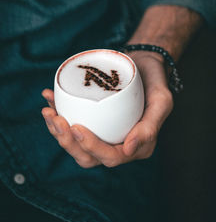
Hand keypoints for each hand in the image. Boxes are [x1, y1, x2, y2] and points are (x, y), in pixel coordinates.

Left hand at [41, 51, 172, 167]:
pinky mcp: (94, 121)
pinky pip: (73, 124)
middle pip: (88, 156)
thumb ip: (150, 126)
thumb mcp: (161, 101)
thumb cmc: (155, 82)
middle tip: (57, 119)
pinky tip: (49, 97)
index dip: (91, 147)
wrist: (145, 65)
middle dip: (68, 142)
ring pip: (76, 145)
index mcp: (136, 145)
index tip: (76, 127)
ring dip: (57, 132)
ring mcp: (104, 133)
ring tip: (48, 111)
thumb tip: (128, 149)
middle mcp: (118, 144)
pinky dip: (58, 113)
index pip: (110, 157)